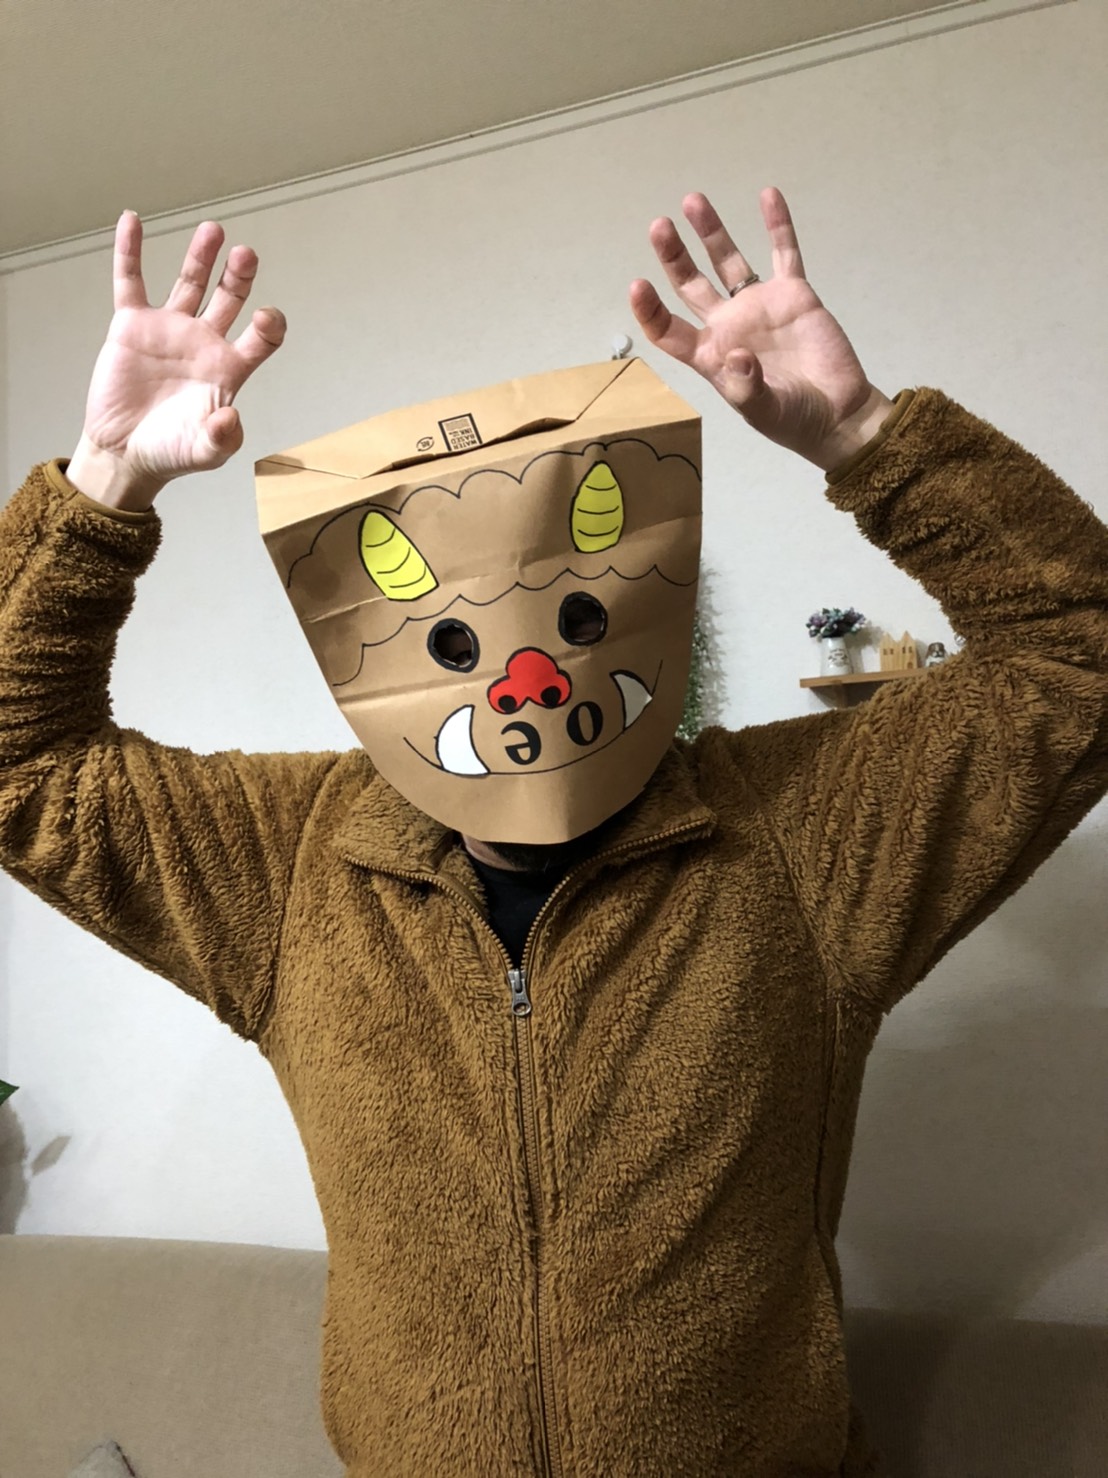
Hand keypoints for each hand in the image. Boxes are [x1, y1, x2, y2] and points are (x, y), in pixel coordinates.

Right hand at [67, 212, 285, 509]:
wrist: (124, 453)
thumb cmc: (171, 452)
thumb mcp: (205, 452)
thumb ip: (222, 438)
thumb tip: (230, 418)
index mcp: (230, 368)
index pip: (261, 337)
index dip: (269, 325)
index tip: (264, 317)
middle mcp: (204, 342)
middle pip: (229, 298)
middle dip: (240, 276)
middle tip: (246, 255)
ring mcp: (169, 329)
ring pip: (190, 282)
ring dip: (202, 256)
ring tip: (213, 231)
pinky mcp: (132, 325)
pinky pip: (130, 281)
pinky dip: (130, 251)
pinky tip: (133, 222)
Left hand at [629, 188, 893, 471]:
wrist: (837, 412)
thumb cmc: (793, 419)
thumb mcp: (763, 411)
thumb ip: (746, 386)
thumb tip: (736, 355)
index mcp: (711, 356)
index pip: (670, 331)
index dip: (651, 310)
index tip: (638, 284)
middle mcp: (729, 326)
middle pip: (691, 285)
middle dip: (674, 256)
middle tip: (659, 226)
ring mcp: (759, 306)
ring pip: (729, 261)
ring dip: (711, 232)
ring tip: (693, 201)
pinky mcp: (793, 295)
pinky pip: (784, 254)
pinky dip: (777, 225)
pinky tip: (768, 195)